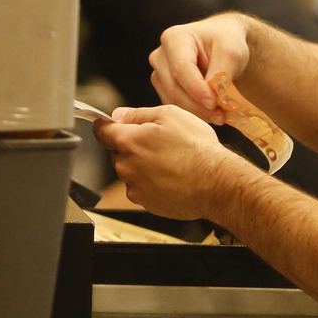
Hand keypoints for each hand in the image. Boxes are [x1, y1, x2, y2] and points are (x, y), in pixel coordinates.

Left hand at [93, 105, 250, 219]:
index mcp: (129, 142)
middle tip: (159, 142)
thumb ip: (139, 114)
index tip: (111, 124)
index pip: (101, 131)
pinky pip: (142, 188)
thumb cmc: (197, 147)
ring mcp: (135, 188)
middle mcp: (126, 167)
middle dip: (132, 146)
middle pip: (117, 152)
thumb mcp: (171, 115)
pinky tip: (172, 176)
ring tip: (170, 161)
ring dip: (142, 165)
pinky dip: (152, 182)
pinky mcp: (146, 203)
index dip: (106, 125)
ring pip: (131, 171)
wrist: (216, 182)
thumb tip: (118, 114)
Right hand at [150, 12, 254, 124]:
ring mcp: (160, 72)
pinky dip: (194, 112)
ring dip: (197, 112)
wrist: (224, 41)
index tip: (214, 103)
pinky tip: (212, 113)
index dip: (196, 89)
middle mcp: (160, 55)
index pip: (181, 69)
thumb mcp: (231, 52)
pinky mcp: (163, 87)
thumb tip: (213, 98)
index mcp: (174, 38)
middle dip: (198, 105)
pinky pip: (175, 105)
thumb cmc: (227, 41)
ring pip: (173, 100)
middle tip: (222, 116)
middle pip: (174, 88)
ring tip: (221, 115)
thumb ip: (220, 74)